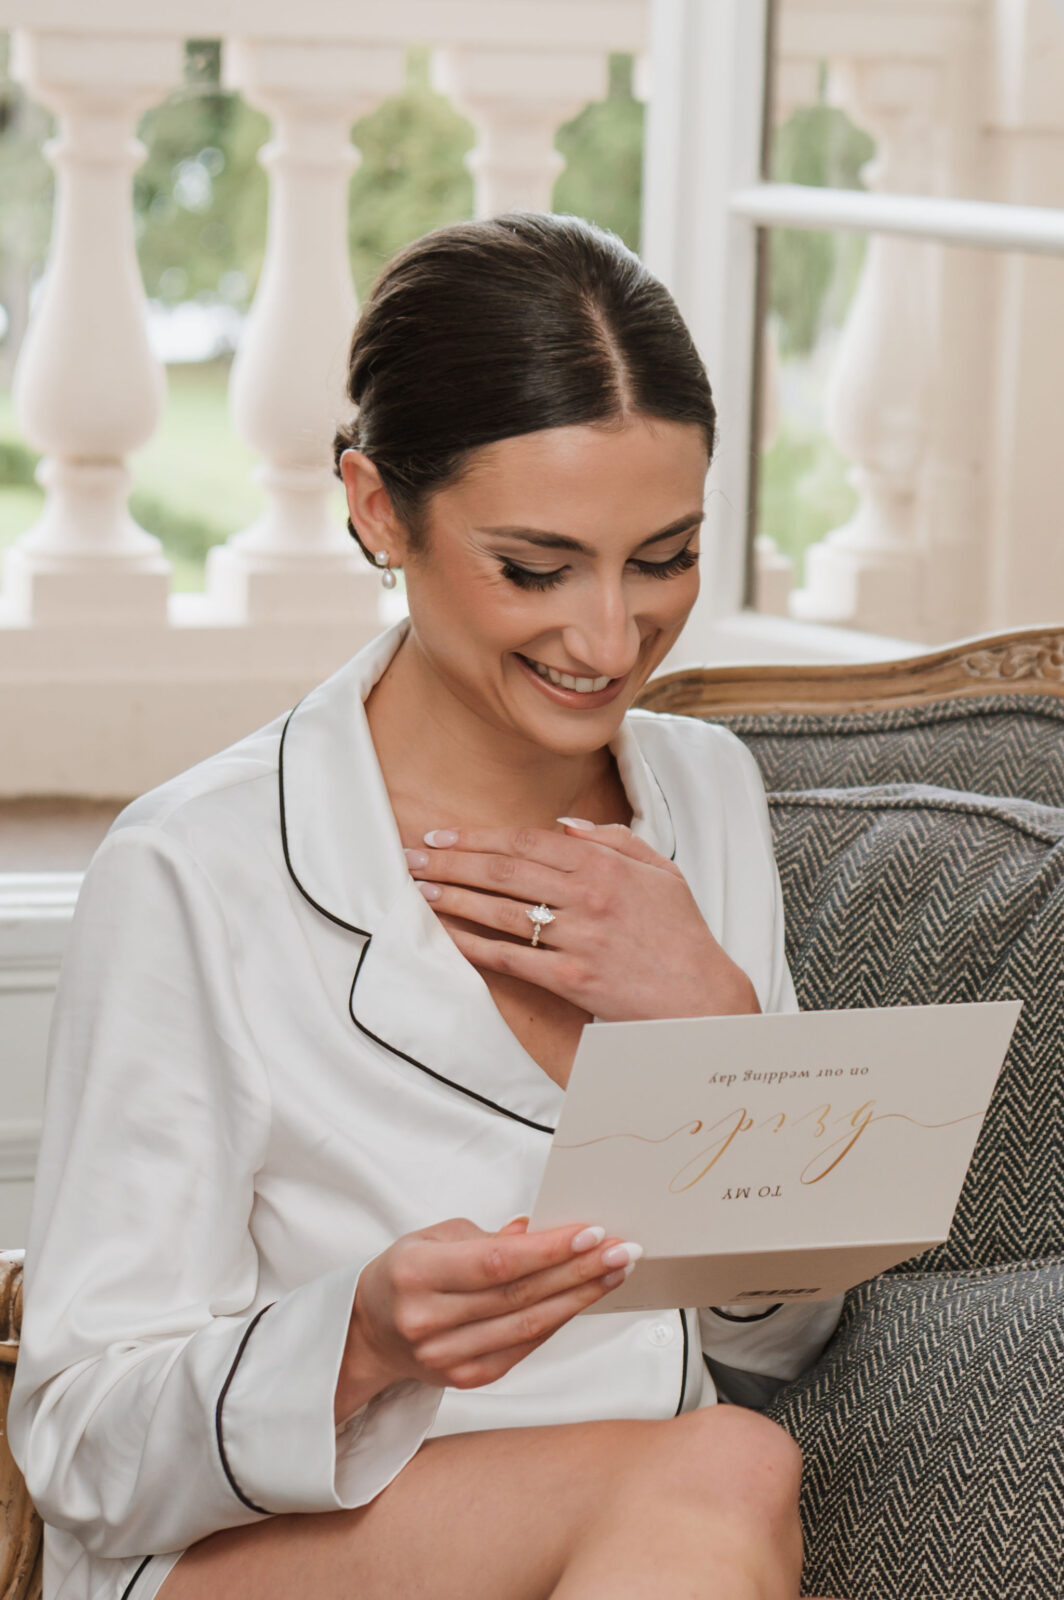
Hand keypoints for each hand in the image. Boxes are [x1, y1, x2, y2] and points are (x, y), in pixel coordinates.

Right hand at [335, 1216, 639, 1422]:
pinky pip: (525, 1348)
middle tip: (623, 1250)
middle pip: (520, 1296)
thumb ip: (487, 1238)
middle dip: (580, 1270)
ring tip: (616, 1271)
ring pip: (529, 1326)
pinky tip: (584, 1298)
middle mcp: (429, 1320)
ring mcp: (448, 1357)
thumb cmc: (405, 1275)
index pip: (496, 1264)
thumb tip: (539, 1231)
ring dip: (580, 1297)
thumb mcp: (432, 1238)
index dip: (548, 1250)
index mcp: (416, 1274)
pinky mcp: (468, 1378)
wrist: (369, 1334)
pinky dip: (558, 1321)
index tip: (592, 1233)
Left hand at [405, 821, 758, 1022]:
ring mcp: (579, 938)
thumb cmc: (682, 933)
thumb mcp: (660, 871)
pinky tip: (448, 935)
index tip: (442, 836)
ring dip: (453, 898)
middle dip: (451, 861)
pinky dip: (475, 945)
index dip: (477, 837)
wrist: (703, 996)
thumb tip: (562, 825)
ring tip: (421, 889)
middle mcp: (588, 896)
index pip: (526, 841)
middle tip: (412, 857)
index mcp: (605, 864)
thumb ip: (613, 840)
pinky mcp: (572, 979)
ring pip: (501, 911)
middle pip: (503, 871)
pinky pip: (511, 958)